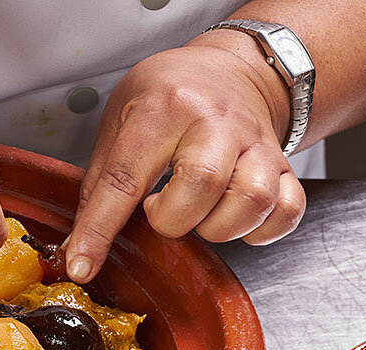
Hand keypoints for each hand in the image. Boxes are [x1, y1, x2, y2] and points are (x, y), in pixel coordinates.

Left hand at [64, 32, 306, 282]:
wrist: (233, 68)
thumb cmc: (170, 96)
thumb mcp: (121, 119)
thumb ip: (101, 183)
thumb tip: (78, 247)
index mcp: (163, 106)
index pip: (124, 178)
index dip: (99, 230)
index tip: (81, 265)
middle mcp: (215, 121)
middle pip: (200, 185)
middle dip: (172, 220)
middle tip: (160, 210)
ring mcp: (255, 142)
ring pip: (252, 200)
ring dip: (218, 227)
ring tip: (199, 213)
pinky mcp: (284, 163)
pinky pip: (287, 210)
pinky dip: (262, 230)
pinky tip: (235, 220)